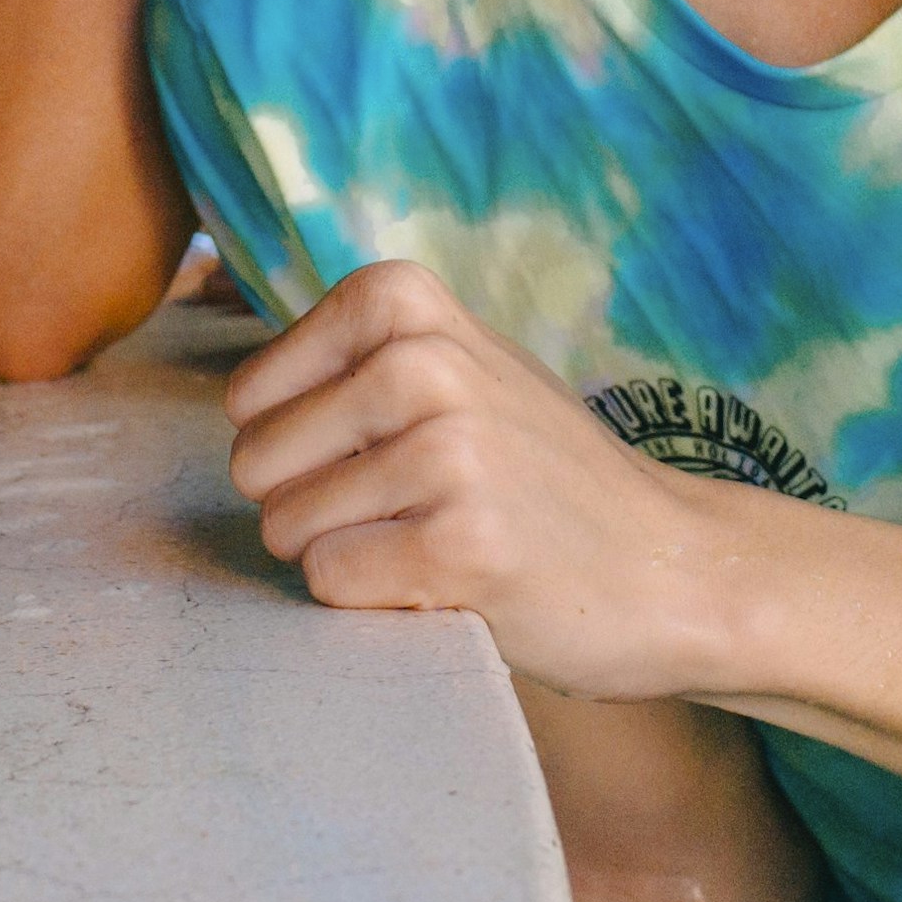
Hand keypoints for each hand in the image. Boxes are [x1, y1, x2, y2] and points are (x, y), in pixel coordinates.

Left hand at [224, 261, 757, 699]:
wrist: (673, 565)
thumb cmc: (543, 476)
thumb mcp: (457, 365)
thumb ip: (353, 358)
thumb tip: (227, 395)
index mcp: (403, 300)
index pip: (247, 397)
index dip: (299, 450)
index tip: (383, 457)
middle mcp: (420, 362)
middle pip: (255, 465)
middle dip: (311, 508)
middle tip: (409, 514)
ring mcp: (445, 452)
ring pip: (288, 528)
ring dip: (347, 558)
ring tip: (437, 543)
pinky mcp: (462, 546)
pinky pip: (332, 582)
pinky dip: (376, 600)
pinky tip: (452, 582)